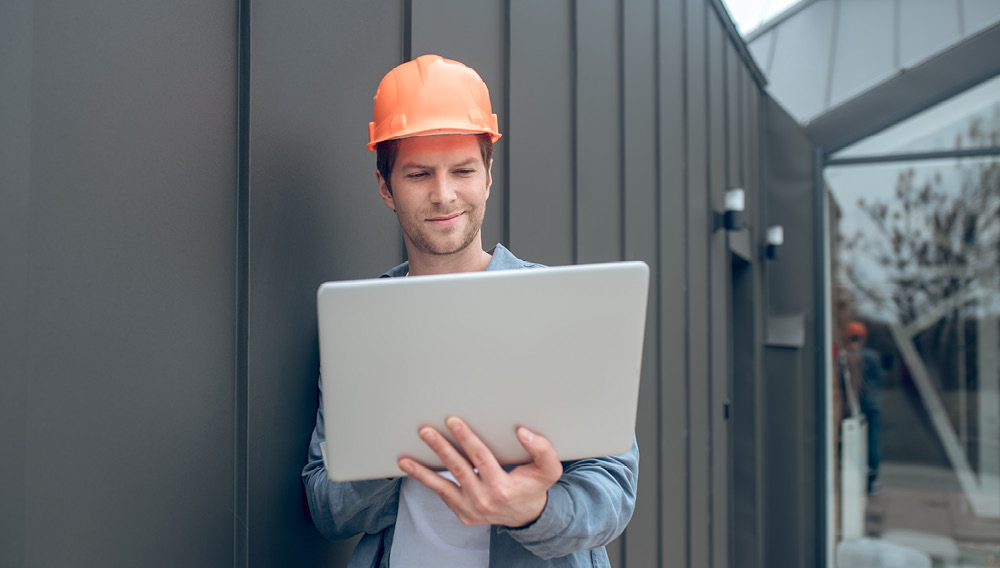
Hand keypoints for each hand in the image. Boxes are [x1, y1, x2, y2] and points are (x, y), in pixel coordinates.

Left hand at [398, 417, 562, 527]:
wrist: (526, 516)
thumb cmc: (534, 487)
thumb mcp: (548, 470)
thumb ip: (542, 450)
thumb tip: (523, 432)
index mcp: (502, 487)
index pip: (480, 458)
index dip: (465, 438)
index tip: (452, 421)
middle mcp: (484, 499)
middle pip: (457, 468)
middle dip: (440, 447)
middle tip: (425, 431)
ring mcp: (470, 508)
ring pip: (442, 485)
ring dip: (422, 470)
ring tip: (405, 458)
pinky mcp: (461, 513)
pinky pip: (441, 494)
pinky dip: (425, 481)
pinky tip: (411, 468)